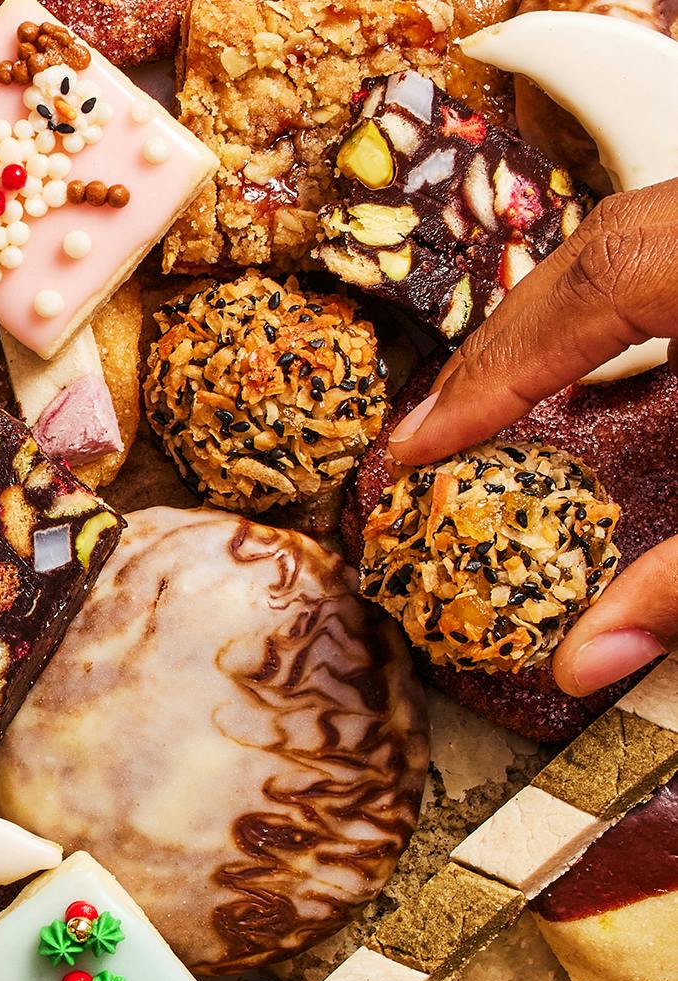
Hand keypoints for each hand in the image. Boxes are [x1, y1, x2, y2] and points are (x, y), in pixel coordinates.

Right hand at [386, 178, 677, 696]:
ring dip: (563, 313)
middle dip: (503, 342)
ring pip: (644, 233)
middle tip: (435, 426)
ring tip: (500, 389)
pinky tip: (611, 354)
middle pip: (602, 249)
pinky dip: (630, 297)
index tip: (418, 443)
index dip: (488, 376)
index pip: (586, 294)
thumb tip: (588, 665)